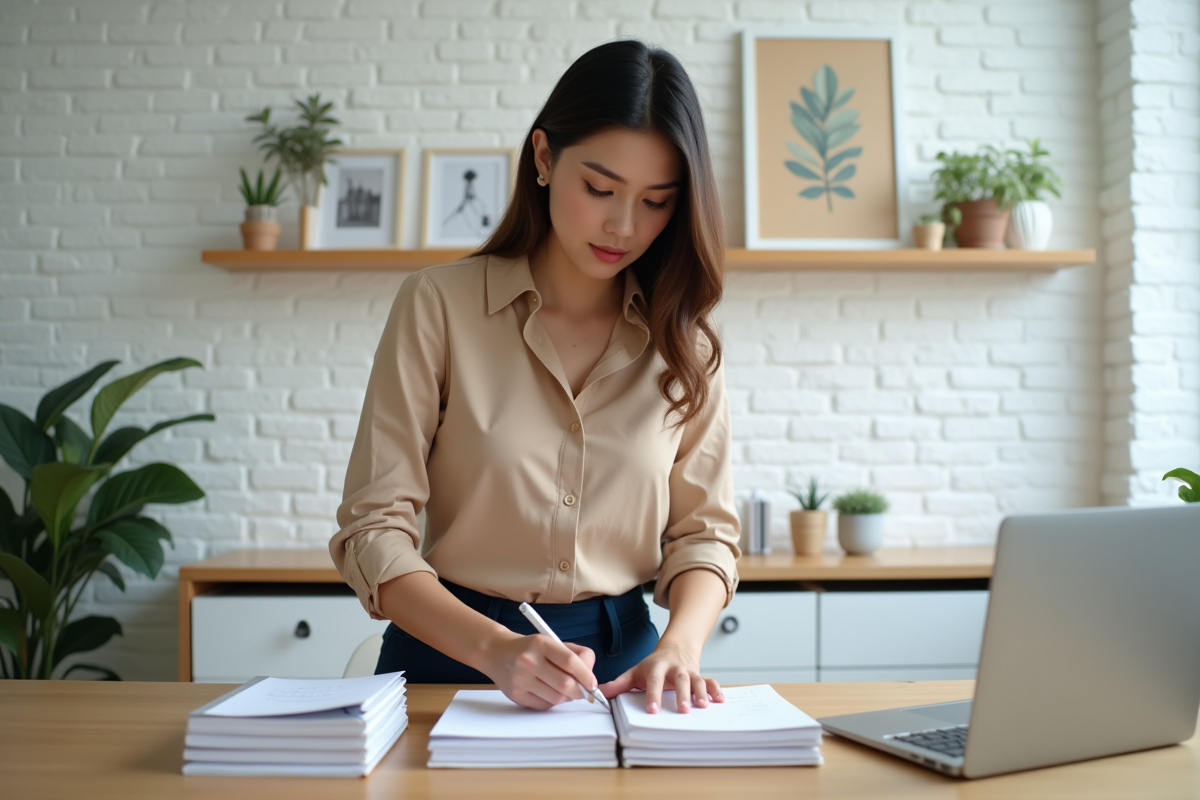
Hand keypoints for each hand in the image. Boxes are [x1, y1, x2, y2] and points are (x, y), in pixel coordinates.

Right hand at [481, 633, 598, 710]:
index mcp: (541, 643)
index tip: (593, 684)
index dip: (586, 675)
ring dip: (567, 697)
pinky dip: (553, 702)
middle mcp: (529, 660)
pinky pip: (544, 705)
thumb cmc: (531, 648)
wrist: (497, 652)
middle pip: (565, 684)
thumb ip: (576, 655)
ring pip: (557, 698)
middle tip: (583, 691)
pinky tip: (548, 691)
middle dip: (580, 691)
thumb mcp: (552, 642)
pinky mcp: (516, 695)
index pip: (570, 662)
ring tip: (563, 688)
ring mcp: (521, 679)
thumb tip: (592, 678)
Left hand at [598, 641, 724, 713]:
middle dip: (682, 694)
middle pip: (679, 679)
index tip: (652, 710)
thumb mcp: (635, 672)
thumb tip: (598, 694)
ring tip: (704, 706)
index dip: (653, 695)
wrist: (675, 648)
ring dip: (701, 693)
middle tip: (683, 710)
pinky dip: (716, 690)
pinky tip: (721, 700)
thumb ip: (618, 684)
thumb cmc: (652, 665)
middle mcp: (674, 668)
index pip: (654, 681)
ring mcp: (689, 671)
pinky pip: (710, 681)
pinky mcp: (700, 675)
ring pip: (696, 680)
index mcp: (656, 668)